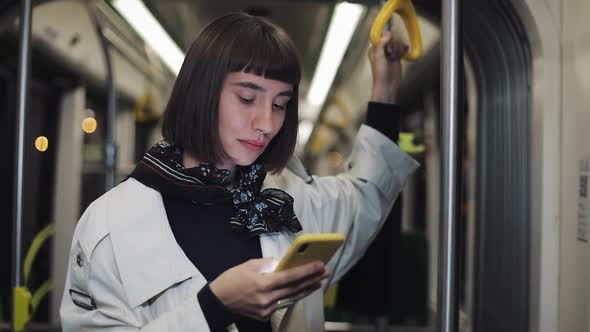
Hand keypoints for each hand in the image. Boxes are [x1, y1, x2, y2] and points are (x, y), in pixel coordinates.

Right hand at [209, 258, 329, 320]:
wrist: (217, 301)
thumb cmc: (231, 279)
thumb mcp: (248, 265)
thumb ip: (268, 264)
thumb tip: (283, 263)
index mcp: (262, 284)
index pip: (290, 277)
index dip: (306, 271)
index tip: (320, 265)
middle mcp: (266, 299)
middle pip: (295, 289)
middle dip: (312, 279)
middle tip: (325, 271)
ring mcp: (266, 310)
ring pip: (292, 298)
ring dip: (307, 289)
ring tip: (319, 281)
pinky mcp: (265, 316)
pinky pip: (283, 304)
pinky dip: (293, 296)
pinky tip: (302, 290)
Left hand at [368, 31, 407, 103]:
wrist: (388, 85)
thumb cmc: (380, 74)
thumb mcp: (378, 57)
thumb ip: (382, 44)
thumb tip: (388, 33)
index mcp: (374, 49)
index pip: (381, 36)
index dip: (385, 37)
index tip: (388, 42)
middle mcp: (382, 50)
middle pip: (391, 38)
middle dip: (392, 45)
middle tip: (390, 54)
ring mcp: (390, 53)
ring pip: (397, 43)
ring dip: (397, 50)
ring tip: (394, 59)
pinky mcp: (397, 57)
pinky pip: (402, 48)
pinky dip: (403, 51)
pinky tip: (401, 56)